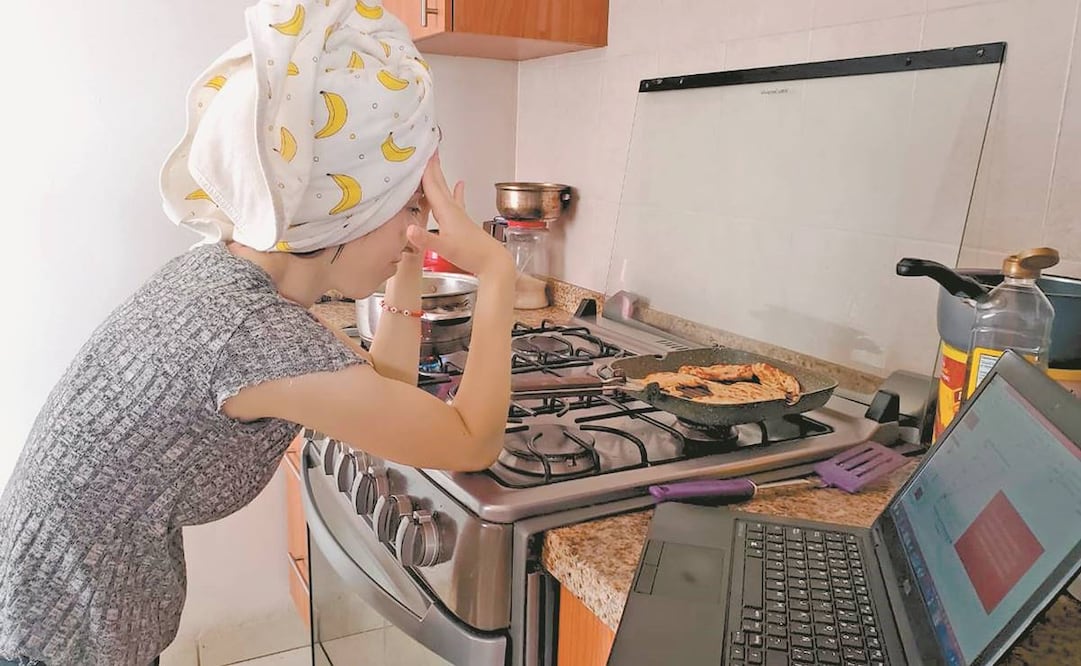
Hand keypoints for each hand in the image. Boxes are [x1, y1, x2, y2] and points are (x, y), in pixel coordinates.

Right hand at [409, 154, 513, 277]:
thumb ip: (426, 239)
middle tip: (426, 149)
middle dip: (431, 167)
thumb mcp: (444, 248)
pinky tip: (461, 184)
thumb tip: (409, 229)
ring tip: (435, 163)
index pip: (432, 185)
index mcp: (446, 211)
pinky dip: (456, 191)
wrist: (493, 263)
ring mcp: (459, 215)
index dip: (425, 169)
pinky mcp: (462, 222)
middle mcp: (453, 209)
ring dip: (439, 177)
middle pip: (439, 184)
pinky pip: (455, 201)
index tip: (420, 151)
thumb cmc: (471, 255)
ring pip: (445, 191)